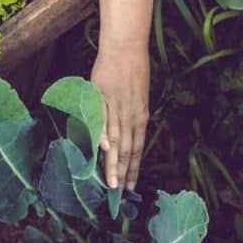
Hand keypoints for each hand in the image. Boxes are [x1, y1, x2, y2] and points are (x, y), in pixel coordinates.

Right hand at [91, 44, 149, 190]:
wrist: (125, 48)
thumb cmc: (133, 70)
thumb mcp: (139, 96)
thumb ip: (133, 115)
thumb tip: (128, 133)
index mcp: (141, 116)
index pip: (137, 149)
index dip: (134, 168)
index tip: (130, 186)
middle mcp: (131, 116)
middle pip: (127, 150)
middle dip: (123, 174)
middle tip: (119, 194)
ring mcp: (117, 108)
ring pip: (115, 141)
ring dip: (113, 164)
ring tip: (110, 184)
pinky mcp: (103, 98)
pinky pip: (102, 121)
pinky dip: (102, 136)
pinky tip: (102, 152)